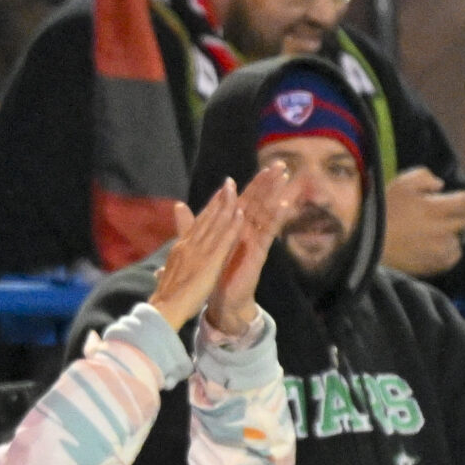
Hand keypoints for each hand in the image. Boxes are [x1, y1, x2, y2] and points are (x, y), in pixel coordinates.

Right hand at [146, 180, 243, 334]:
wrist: (165, 308)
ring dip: (226, 205)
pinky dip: (231, 225)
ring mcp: (199, 251)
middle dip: (218, 199)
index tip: (218, 194)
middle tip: (229, 183)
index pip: (197, 224)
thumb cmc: (167, 297)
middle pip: (206, 218)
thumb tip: (159, 266)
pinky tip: (240, 214)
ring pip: (215, 223)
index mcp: (181, 248)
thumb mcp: (167, 274)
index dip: (209, 208)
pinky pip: (223, 240)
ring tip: (235, 189)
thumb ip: (168, 265)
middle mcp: (189, 244)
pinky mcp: (210, 261)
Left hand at [203, 163, 290, 338]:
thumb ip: (191, 223)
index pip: (245, 199)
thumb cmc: (214, 273)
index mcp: (233, 227)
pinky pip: (268, 232)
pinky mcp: (258, 252)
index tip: (266, 166)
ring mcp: (254, 240)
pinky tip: (285, 204)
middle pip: (259, 202)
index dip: (254, 184)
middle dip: (269, 184)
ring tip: (287, 178)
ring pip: (266, 213)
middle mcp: (246, 231)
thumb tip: (178, 206)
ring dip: (276, 194)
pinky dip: (277, 218)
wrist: (221, 299)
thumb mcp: (199, 243)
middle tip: (281, 165)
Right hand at [379, 168, 464, 278]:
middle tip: (447, 214)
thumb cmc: (383, 212)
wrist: (366, 245)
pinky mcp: (433, 265)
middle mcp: (442, 230)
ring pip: (460, 240)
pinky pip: (450, 257)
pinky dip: (444, 251)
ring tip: (431, 232)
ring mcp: (439, 250)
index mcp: (436, 208)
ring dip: (452, 235)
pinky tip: (427, 246)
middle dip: (464, 215)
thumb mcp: (401, 183)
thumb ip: (425, 177)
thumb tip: (440, 186)